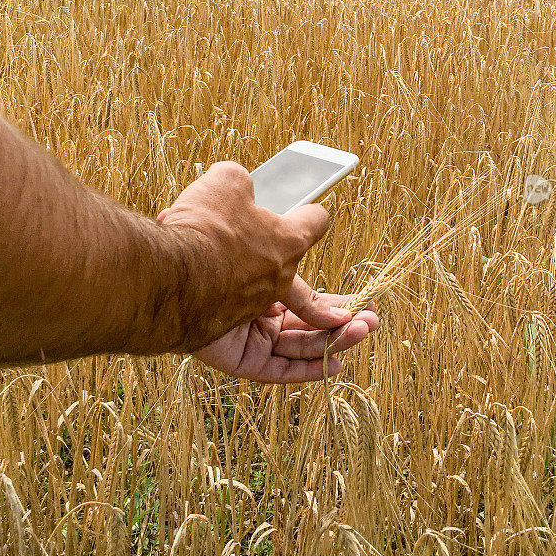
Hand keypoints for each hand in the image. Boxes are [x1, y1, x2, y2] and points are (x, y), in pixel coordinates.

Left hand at [158, 161, 378, 379]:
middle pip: (304, 319)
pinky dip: (307, 370)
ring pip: (298, 343)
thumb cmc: (207, 223)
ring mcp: (246, 331)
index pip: (298, 287)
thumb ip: (246, 188)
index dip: (325, 291)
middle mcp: (253, 303)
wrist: (184, 261)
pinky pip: (277, 369)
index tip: (353, 293)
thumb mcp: (231, 187)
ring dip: (337, 339)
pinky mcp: (239, 357)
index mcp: (256, 269)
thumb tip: (251, 186)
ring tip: (365, 330)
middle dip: (342, 318)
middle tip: (371, 318)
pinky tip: (335, 365)